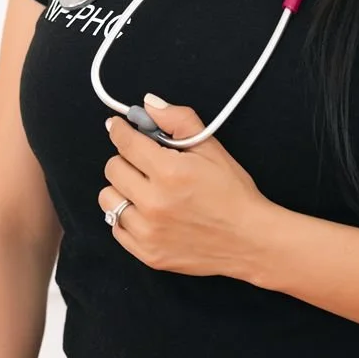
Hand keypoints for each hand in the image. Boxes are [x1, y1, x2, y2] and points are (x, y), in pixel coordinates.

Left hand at [98, 95, 267, 275]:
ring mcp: (148, 231)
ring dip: (122, 189)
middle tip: (144, 162)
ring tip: (144, 189)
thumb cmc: (233, 193)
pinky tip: (147, 212)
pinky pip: (116, 228)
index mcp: (169, 172)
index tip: (119, 127)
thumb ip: (179, 120)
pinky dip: (127, 216)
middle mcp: (153, 202)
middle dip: (126, 159)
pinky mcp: (147, 253)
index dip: (119, 130)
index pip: (125, 143)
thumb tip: (149, 104)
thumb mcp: (212, 148)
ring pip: (108, 199)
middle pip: (112, 169)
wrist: (250, 240)